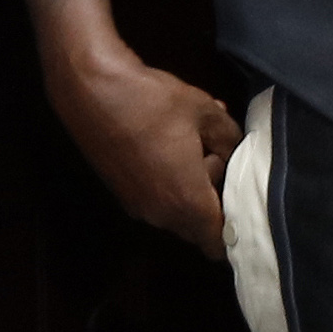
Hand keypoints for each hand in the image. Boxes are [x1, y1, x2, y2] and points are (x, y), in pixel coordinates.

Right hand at [45, 35, 239, 258]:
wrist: (91, 89)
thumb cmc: (153, 102)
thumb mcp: (207, 114)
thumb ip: (231, 140)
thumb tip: (237, 151)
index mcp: (187, 202)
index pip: (218, 243)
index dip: (235, 228)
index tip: (241, 202)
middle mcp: (160, 214)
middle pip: (199, 227)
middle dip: (213, 202)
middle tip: (215, 158)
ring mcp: (137, 206)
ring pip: (177, 212)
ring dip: (190, 188)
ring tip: (192, 144)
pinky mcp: (121, 192)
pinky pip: (156, 199)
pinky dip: (169, 182)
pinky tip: (169, 144)